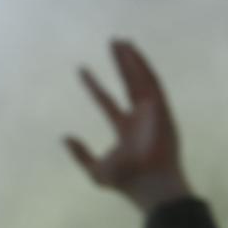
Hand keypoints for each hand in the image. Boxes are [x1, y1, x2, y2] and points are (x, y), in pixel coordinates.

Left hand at [64, 40, 191, 213]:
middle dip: (120, 65)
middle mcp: (140, 119)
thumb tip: (66, 138)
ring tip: (121, 41)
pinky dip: (143, 67)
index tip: (81, 70)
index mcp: (126, 131)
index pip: (107, 103)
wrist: (150, 185)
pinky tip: (133, 53)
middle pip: (128, 85)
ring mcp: (153, 114)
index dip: (94, 87)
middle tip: (112, 44)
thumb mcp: (95, 170)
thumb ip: (81, 154)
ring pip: (141, 80)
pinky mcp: (162, 110)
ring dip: (132, 61)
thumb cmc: (127, 182)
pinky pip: (152, 83)